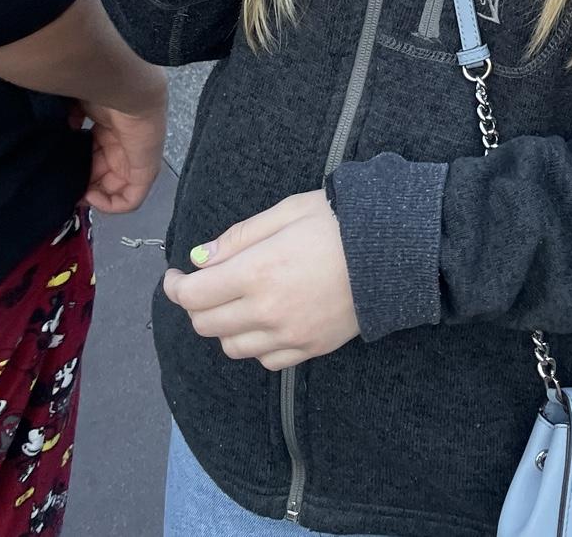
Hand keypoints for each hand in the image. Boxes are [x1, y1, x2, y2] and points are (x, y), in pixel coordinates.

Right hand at [77, 81, 167, 212]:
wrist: (127, 87)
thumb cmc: (102, 91)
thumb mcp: (79, 108)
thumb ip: (70, 121)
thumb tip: (65, 129)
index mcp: (110, 129)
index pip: (94, 157)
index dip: (77, 168)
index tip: (60, 172)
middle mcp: (125, 144)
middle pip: (104, 175)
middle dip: (83, 184)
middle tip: (66, 186)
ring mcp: (138, 157)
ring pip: (117, 189)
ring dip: (94, 196)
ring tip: (77, 193)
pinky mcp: (146, 169)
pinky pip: (132, 199)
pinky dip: (111, 205)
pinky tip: (91, 197)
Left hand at [164, 191, 358, 370]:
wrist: (395, 248)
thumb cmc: (340, 221)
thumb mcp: (288, 212)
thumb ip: (239, 237)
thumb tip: (200, 259)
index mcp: (257, 271)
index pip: (193, 295)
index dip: (175, 286)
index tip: (176, 275)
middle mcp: (267, 310)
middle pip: (206, 324)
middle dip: (198, 304)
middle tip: (206, 285)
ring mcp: (289, 334)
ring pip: (232, 347)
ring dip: (226, 326)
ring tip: (240, 302)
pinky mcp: (310, 348)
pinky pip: (265, 359)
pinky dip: (256, 344)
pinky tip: (267, 321)